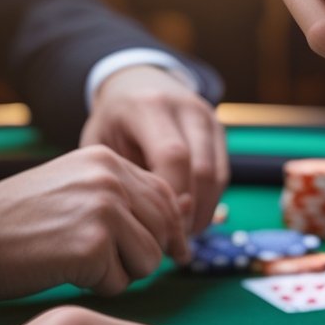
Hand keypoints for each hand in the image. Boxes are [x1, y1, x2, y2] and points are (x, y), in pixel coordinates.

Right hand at [0, 145, 186, 298]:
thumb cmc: (19, 221)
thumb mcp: (74, 189)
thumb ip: (125, 196)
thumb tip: (184, 217)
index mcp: (106, 159)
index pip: (166, 196)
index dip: (166, 229)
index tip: (168, 250)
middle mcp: (110, 177)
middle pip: (164, 229)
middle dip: (143, 253)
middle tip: (103, 260)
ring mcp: (103, 210)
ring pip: (150, 260)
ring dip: (121, 272)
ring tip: (79, 262)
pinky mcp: (93, 246)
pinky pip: (121, 283)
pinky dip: (98, 287)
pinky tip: (64, 272)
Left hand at [83, 65, 228, 232]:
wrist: (138, 83)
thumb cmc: (114, 122)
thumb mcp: (101, 143)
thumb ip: (120, 178)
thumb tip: (143, 226)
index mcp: (149, 106)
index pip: (173, 157)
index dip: (172, 199)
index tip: (158, 230)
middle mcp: (185, 107)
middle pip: (201, 169)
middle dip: (190, 211)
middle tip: (172, 242)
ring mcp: (208, 117)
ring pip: (217, 175)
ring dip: (203, 211)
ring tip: (182, 236)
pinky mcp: (220, 130)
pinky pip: (222, 174)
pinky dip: (210, 201)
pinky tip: (192, 220)